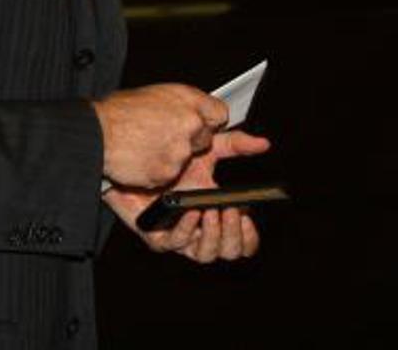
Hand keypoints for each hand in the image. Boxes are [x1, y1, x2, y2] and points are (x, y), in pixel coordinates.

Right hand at [92, 84, 230, 188]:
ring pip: (185, 159)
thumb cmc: (116, 112)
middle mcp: (189, 123)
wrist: (97, 134)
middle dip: (189, 140)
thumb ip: (180, 104)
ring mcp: (180, 151)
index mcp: (186, 99)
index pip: (219, 113)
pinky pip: (169, 175)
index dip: (208, 120)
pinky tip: (141, 158)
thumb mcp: (153, 95)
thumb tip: (190, 111)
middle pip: (205, 139)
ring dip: (171, 156)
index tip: (202, 125)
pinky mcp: (168, 173)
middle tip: (164, 136)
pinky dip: (157, 170)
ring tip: (146, 146)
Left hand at [102, 129, 270, 263]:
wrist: (135, 162)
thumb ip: (234, 145)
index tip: (247, 216)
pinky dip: (187, 228)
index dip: (249, 236)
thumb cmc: (172, 162)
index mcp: (218, 218)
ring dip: (213, 233)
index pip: (243, 241)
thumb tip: (262, 143)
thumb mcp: (207, 149)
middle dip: (233, 233)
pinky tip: (190, 211)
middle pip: (229, 251)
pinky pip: (177, 243)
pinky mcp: (159, 238)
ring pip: (206, 254)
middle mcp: (202, 232)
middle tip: (231, 212)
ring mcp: (181, 237)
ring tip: (211, 210)